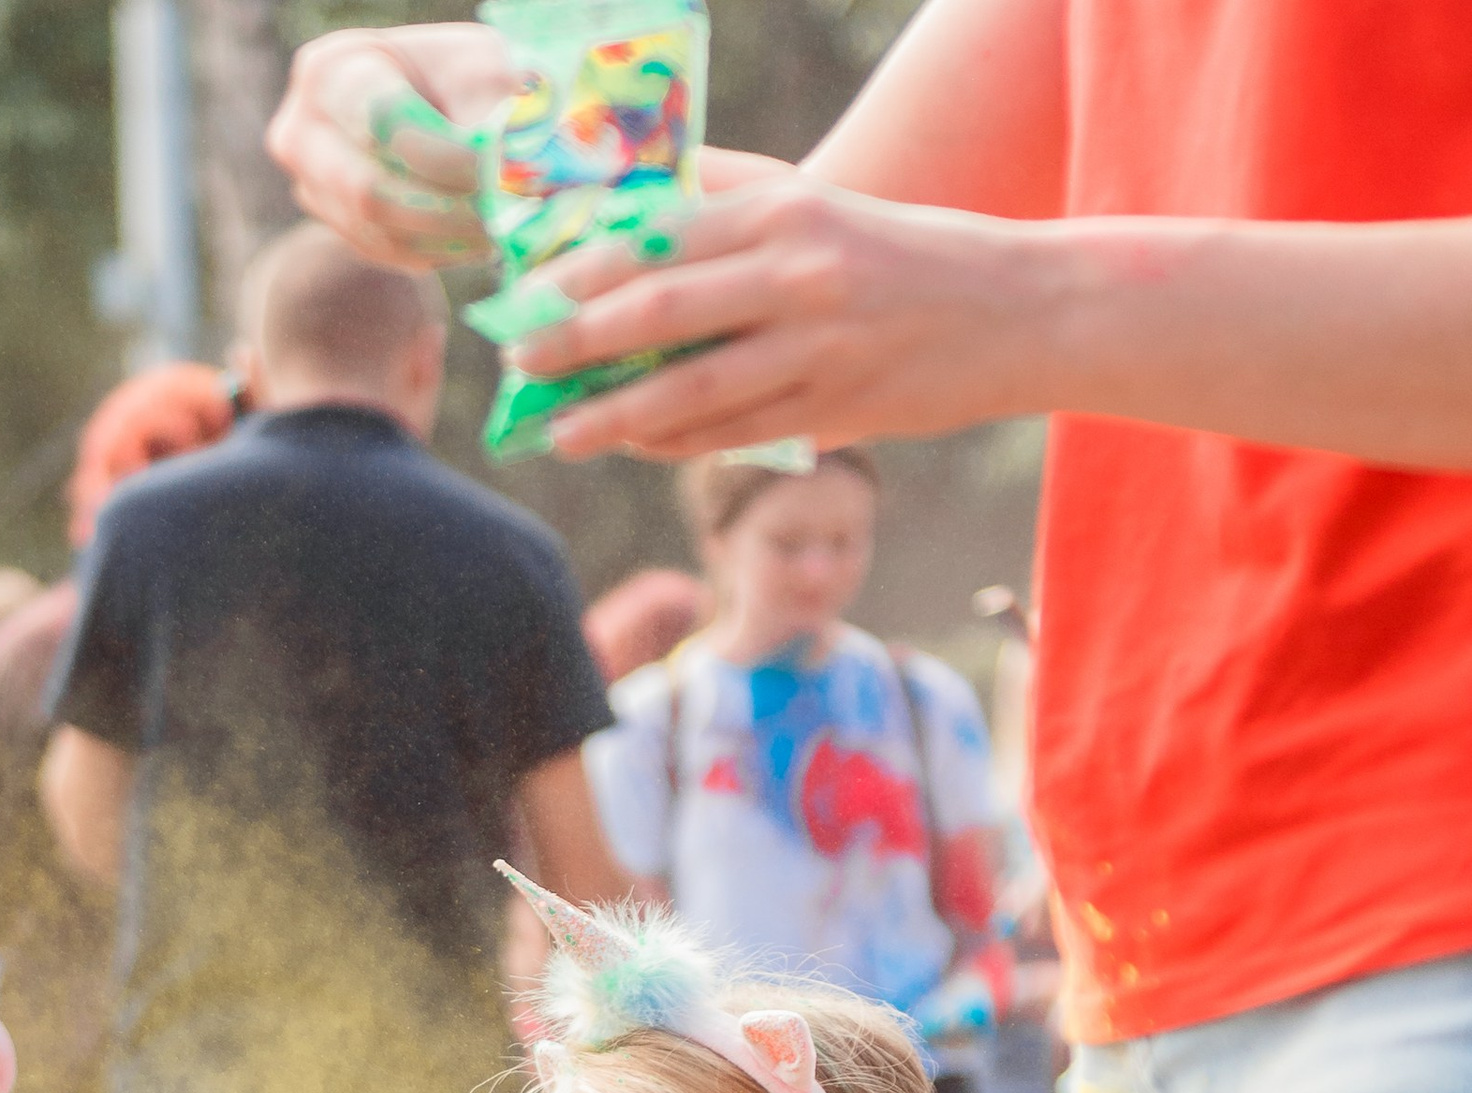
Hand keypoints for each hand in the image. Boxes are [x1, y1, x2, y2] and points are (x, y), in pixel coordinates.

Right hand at [264, 24, 507, 266]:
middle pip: (371, 190)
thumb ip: (485, 112)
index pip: (383, 124)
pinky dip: (439, 250)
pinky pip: (388, 254)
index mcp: (329, 72)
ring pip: (380, 231)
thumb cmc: (455, 75)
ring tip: (497, 222)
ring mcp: (311, 188)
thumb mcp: (477, 67)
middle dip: (446, 207)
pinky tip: (472, 233)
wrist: (434, 102)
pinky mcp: (337, 228)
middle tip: (502, 210)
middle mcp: (301, 134)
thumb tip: (496, 181)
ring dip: (448, 236)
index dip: (445, 156)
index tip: (499, 168)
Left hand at [508, 174, 1051, 461]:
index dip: (583, 267)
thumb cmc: (898, 256)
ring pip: (690, 389)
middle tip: (518, 362)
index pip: (660, 235)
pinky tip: (631, 445)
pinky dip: (673, 443)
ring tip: (558, 432)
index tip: (527, 289)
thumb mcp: (819, 209)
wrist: (1015, 310)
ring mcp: (816, 349)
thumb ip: (732, 207)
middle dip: (575, 340)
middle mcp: (797, 275)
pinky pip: (732, 435)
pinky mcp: (833, 410)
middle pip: (660, 310)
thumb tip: (630, 219)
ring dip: (612, 415)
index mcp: (786, 211)